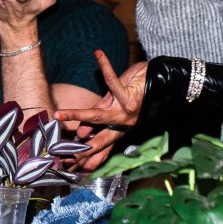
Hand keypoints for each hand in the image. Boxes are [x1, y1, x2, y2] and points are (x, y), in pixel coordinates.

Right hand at [55, 52, 146, 170]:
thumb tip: (82, 133)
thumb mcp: (116, 108)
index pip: (103, 147)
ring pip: (98, 116)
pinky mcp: (129, 95)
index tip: (73, 168)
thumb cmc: (137, 92)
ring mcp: (125, 112)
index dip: (89, 159)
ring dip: (77, 114)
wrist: (162, 81)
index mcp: (120, 128)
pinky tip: (98, 55)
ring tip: (60, 113)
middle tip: (64, 157)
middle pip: (99, 140)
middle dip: (81, 149)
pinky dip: (105, 67)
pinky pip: (112, 81)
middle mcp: (123, 124)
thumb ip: (100, 120)